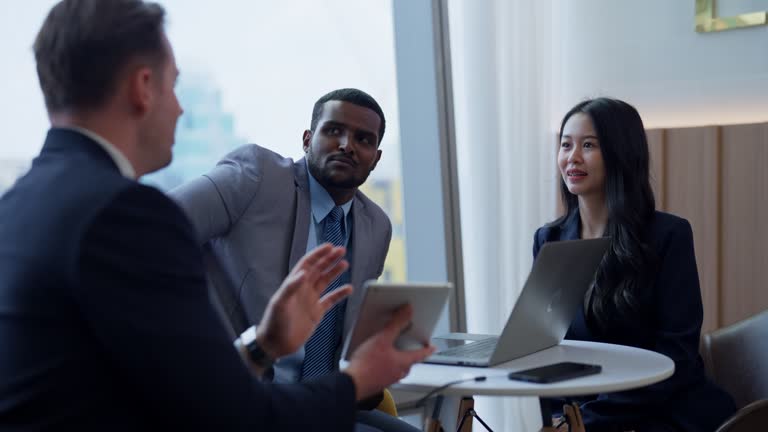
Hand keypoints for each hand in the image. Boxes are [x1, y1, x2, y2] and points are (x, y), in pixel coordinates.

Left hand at [255, 243, 351, 358]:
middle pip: (318, 270)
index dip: (318, 254)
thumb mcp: (280, 303)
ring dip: (334, 272)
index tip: (329, 247)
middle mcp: (303, 290)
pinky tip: (348, 288)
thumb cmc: (273, 323)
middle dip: (329, 259)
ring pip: (325, 282)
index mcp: (293, 284)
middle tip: (341, 250)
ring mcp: (310, 301)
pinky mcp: (316, 313)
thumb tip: (304, 273)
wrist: (275, 344)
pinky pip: (330, 300)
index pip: (307, 264)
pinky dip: (340, 294)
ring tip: (345, 263)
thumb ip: (291, 287)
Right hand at [343, 304, 435, 400]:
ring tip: (390, 351)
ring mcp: (389, 379)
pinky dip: (385, 365)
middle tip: (410, 347)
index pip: (421, 354)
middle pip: (409, 362)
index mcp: (404, 362)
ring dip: (396, 360)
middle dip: (410, 354)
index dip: (428, 349)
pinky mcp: (378, 382)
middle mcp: (399, 373)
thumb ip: (396, 324)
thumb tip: (408, 312)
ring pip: (398, 368)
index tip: (433, 348)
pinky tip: (375, 361)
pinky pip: (387, 372)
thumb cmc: (367, 364)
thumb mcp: (383, 339)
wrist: (353, 384)